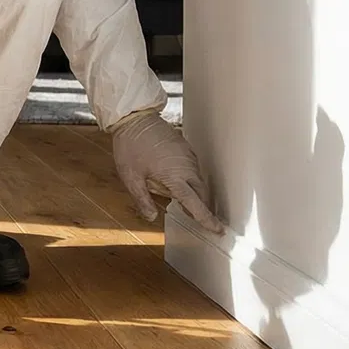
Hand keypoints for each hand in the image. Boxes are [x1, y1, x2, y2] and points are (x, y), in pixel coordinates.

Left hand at [110, 110, 224, 232]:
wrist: (134, 118)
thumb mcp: (131, 177)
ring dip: (192, 192)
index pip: (195, 203)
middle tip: (192, 218)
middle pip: (200, 194)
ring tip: (175, 198)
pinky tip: (174, 181)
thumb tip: (151, 217)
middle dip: (199, 207)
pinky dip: (189, 179)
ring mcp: (188, 156)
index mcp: (174, 176)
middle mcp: (186, 166)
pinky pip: (193, 169)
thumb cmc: (130, 146)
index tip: (218, 230)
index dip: (206, 219)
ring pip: (198, 181)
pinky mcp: (186, 149)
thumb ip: (142, 200)